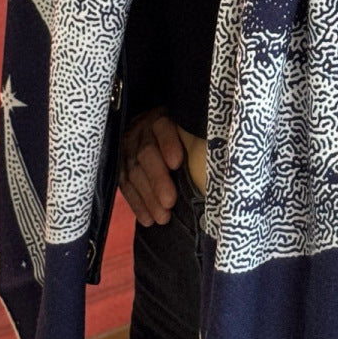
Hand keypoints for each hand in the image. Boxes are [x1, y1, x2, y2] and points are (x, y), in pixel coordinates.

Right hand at [119, 106, 185, 226]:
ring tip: (162, 217)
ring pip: (133, 173)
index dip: (168, 144)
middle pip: (146, 154)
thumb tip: (218, 164)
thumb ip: (196, 144)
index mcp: (161, 119)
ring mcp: (127, 149)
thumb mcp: (188, 133)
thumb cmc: (183, 138)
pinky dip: (137, 204)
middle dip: (158, 180)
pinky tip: (148, 219)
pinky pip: (125, 185)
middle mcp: (141, 131)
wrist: (153, 136)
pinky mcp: (119, 166)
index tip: (177, 163)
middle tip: (170, 202)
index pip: (162, 127)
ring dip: (148, 198)